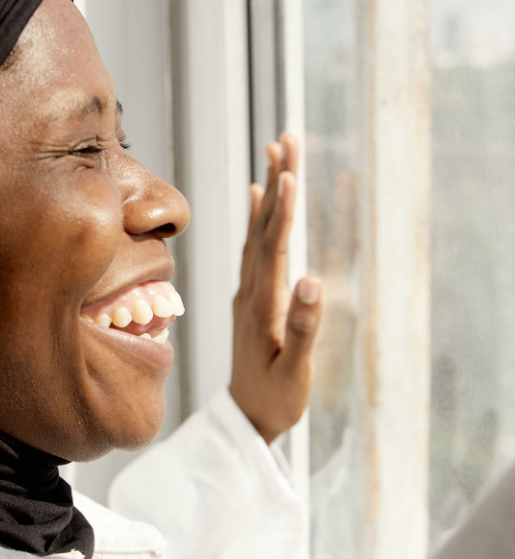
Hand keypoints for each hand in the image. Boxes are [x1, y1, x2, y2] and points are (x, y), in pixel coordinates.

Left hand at [229, 134, 321, 443]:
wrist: (245, 419)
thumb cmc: (275, 399)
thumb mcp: (293, 371)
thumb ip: (301, 328)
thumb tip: (313, 282)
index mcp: (262, 304)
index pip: (272, 247)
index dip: (282, 210)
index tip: (288, 173)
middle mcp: (251, 290)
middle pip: (264, 227)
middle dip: (277, 182)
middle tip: (285, 139)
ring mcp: (250, 291)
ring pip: (258, 230)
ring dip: (269, 190)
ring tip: (277, 152)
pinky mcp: (253, 295)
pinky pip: (255, 245)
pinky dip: (258, 216)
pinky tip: (258, 194)